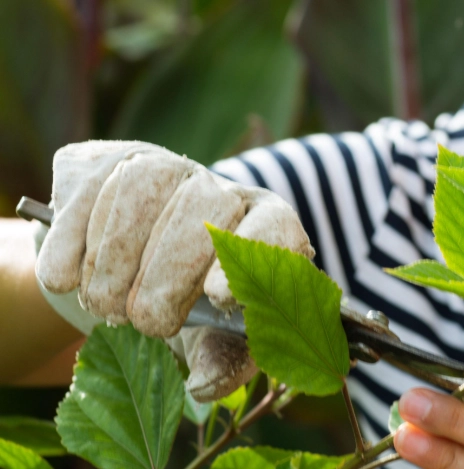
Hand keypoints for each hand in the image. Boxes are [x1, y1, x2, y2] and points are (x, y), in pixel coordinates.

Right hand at [35, 141, 313, 399]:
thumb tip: (204, 385)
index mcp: (265, 227)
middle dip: (168, 273)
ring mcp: (166, 166)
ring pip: (143, 188)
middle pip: (204, 208)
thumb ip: (223, 358)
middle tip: (146, 322)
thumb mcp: (214, 335)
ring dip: (115, 259)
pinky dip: (71, 240)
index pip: (275, 226)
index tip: (220, 299)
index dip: (249, 257)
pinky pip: (89, 188)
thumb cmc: (191, 303)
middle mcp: (221, 187)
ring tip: (104, 307)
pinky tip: (66, 277)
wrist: (135, 264)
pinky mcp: (108, 161)